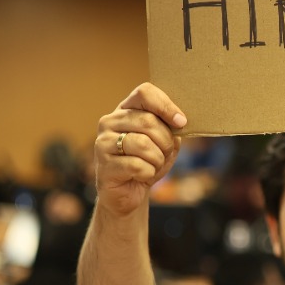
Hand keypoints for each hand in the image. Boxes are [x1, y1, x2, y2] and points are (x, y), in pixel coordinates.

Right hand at [95, 83, 186, 216]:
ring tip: (153, 165)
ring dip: (157, 159)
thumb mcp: (164, 141)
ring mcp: (103, 142)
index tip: (181, 122)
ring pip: (143, 144)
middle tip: (164, 153)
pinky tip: (142, 175)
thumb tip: (179, 121)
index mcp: (125, 110)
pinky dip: (148, 172)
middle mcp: (109, 121)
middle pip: (148, 121)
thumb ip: (170, 128)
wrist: (129, 192)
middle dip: (165, 141)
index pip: (145, 93)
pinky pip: (137, 165)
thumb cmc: (148, 162)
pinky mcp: (103, 165)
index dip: (166, 106)